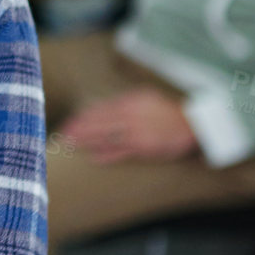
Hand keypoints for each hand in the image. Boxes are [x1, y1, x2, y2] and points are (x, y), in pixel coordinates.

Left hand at [57, 85, 197, 164]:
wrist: (192, 122)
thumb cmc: (166, 110)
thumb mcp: (144, 97)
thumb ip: (123, 101)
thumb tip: (102, 106)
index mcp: (129, 102)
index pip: (99, 110)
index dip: (82, 117)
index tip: (69, 122)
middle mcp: (130, 116)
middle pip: (98, 123)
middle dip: (78, 129)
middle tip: (63, 135)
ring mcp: (137, 132)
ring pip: (106, 137)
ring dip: (87, 141)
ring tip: (71, 145)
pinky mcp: (145, 147)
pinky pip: (122, 151)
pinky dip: (107, 154)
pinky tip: (93, 157)